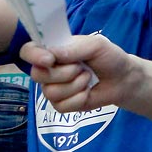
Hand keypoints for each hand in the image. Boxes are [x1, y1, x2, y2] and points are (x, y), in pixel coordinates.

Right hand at [19, 34, 137, 112]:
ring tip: (88, 78)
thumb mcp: (96, 45)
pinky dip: (79, 99)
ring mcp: (53, 88)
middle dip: (65, 73)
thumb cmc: (108, 58)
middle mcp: (48, 69)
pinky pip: (61, 106)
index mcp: (53, 50)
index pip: (28, 51)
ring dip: (75, 85)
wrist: (123, 79)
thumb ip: (73, 48)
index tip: (49, 60)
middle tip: (82, 68)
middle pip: (37, 75)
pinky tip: (87, 92)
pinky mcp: (61, 104)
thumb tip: (51, 55)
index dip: (33, 56)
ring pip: (50, 92)